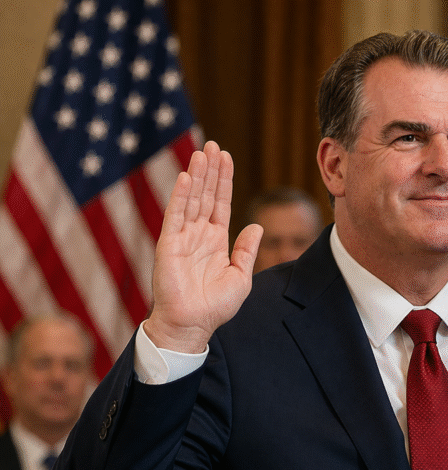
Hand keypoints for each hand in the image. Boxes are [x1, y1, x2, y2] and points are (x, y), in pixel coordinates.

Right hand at [147, 141, 262, 352]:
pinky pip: (176, 215)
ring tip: (203, 152)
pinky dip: (181, 196)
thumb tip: (257, 226)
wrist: (193, 325)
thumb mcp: (240, 276)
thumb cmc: (216, 306)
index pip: (220, 203)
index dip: (223, 180)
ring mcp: (183, 237)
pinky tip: (188, 177)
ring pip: (192, 199)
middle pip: (206, 195)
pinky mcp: (169, 245)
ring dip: (197, 176)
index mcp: (216, 241)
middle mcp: (198, 235)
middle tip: (214, 144)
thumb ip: (247, 250)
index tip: (226, 157)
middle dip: (211, 170)